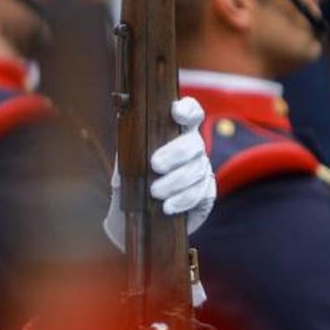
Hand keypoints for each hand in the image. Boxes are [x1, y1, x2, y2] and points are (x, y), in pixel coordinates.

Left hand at [103, 97, 216, 249]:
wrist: (133, 219)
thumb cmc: (129, 184)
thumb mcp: (124, 168)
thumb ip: (125, 158)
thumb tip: (123, 163)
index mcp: (173, 133)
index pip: (190, 114)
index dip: (188, 110)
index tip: (176, 112)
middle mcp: (191, 148)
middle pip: (194, 143)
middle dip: (175, 153)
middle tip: (155, 165)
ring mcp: (201, 170)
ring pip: (198, 170)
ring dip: (176, 182)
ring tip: (155, 192)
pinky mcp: (206, 193)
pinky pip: (201, 194)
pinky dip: (183, 200)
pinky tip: (168, 206)